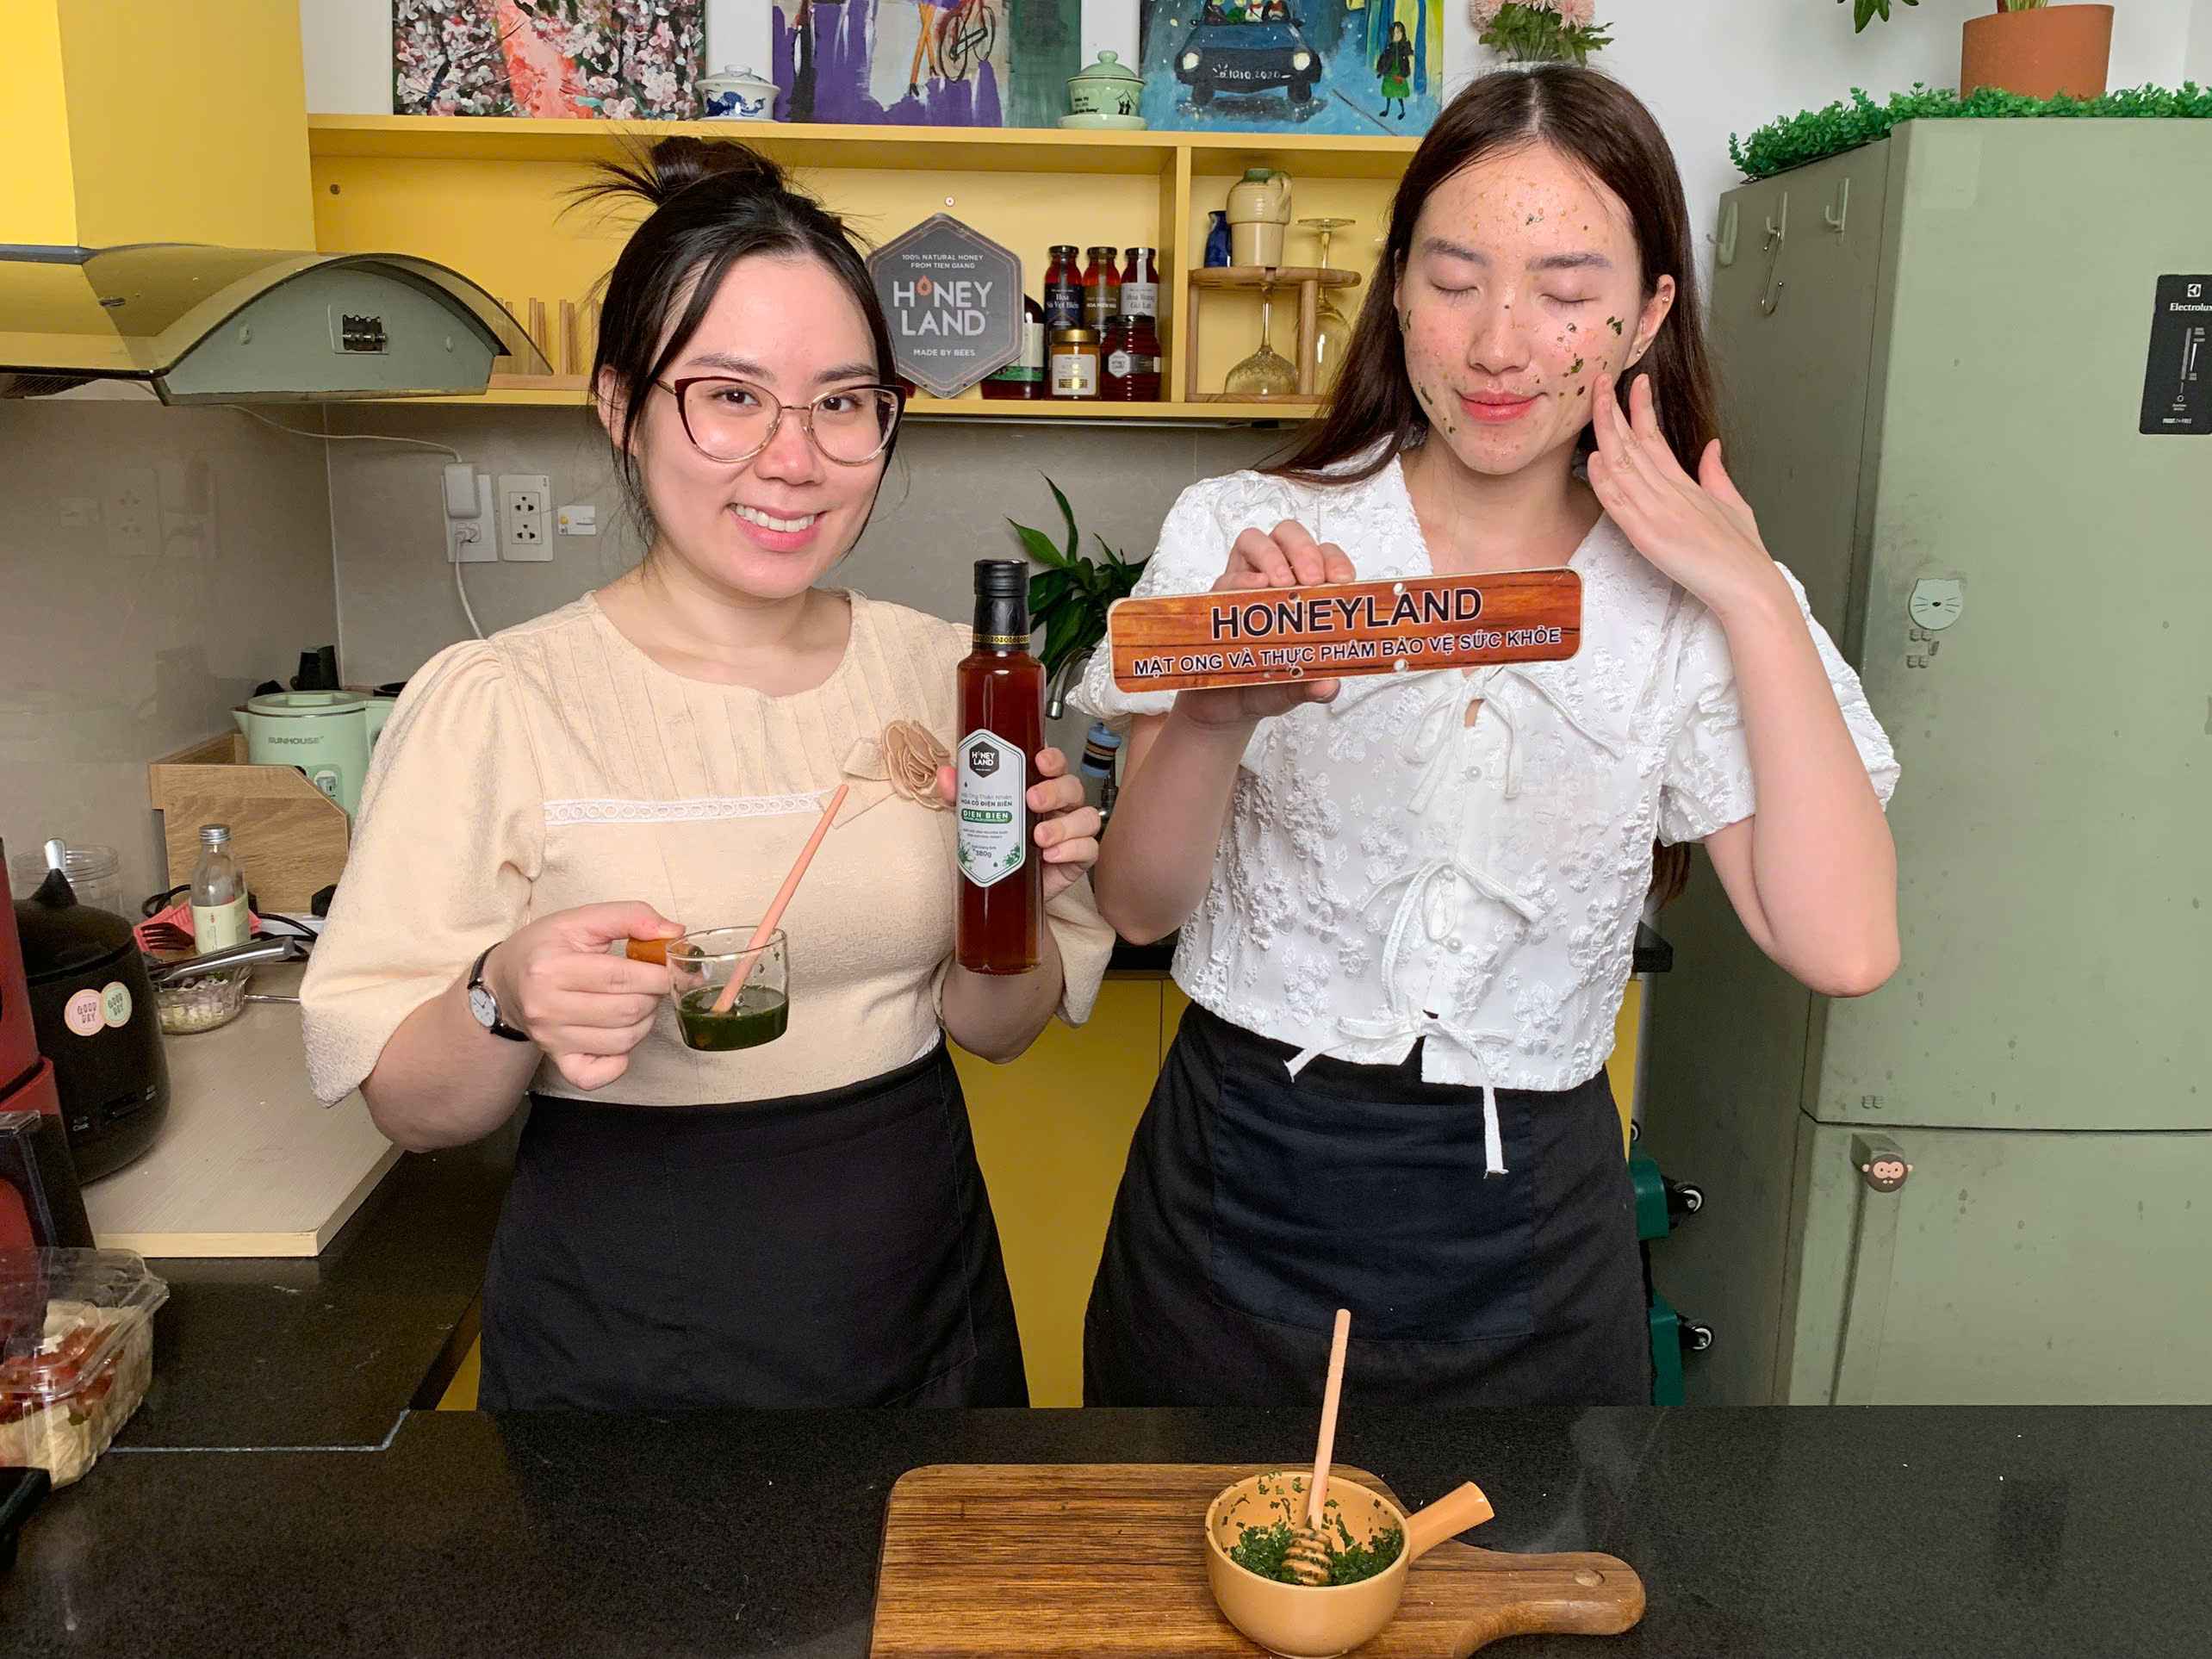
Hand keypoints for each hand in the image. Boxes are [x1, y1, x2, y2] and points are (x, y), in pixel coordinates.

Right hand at [483, 901, 676, 1092]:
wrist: (506, 981)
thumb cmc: (546, 947)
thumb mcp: (582, 919)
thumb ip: (630, 916)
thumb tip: (674, 933)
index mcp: (551, 968)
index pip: (622, 977)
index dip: (657, 974)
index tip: (667, 969)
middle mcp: (546, 1007)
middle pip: (627, 1011)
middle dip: (652, 996)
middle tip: (650, 983)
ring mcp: (550, 1039)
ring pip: (622, 1041)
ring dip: (643, 1023)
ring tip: (636, 1002)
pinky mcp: (556, 1060)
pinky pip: (597, 1076)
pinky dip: (618, 1062)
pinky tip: (619, 1036)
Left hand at [936, 748, 1101, 902]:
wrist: (1004, 886)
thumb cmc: (997, 843)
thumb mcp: (975, 816)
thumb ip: (962, 795)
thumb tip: (947, 774)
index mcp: (1041, 788)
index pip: (1055, 765)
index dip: (1053, 759)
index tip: (1040, 761)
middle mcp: (1061, 806)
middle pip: (1073, 787)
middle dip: (1055, 791)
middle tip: (1032, 800)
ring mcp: (1073, 831)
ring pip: (1087, 818)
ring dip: (1064, 825)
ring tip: (1039, 837)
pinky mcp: (1079, 858)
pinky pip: (1089, 849)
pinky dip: (1073, 850)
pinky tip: (1051, 855)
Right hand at [1177, 519, 1358, 729]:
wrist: (1221, 707)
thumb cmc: (1263, 686)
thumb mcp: (1292, 689)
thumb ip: (1310, 687)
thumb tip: (1327, 686)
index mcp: (1302, 591)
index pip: (1323, 557)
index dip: (1334, 560)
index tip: (1343, 581)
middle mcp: (1272, 580)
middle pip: (1288, 536)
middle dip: (1303, 549)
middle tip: (1311, 580)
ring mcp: (1242, 585)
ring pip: (1253, 541)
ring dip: (1271, 556)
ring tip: (1280, 583)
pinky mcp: (1215, 601)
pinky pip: (1224, 577)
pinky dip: (1239, 579)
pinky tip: (1254, 590)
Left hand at [1587, 375, 1786, 616]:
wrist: (1750, 586)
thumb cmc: (1743, 553)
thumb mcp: (1732, 504)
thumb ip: (1715, 474)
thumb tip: (1711, 447)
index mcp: (1686, 484)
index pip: (1655, 436)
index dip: (1641, 407)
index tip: (1635, 382)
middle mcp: (1669, 492)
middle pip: (1634, 442)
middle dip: (1614, 408)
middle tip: (1600, 379)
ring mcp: (1658, 512)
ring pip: (1623, 465)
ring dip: (1604, 432)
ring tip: (1593, 401)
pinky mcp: (1649, 537)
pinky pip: (1620, 503)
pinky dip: (1605, 479)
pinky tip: (1594, 457)